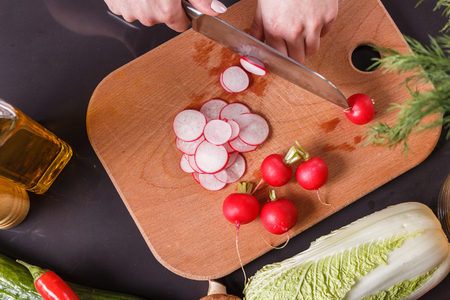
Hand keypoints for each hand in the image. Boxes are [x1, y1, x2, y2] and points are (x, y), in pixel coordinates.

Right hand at [104, 0, 226, 31]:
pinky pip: (126, 6)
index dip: (182, 12)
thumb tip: (216, 10)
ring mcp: (128, 11)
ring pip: (143, 13)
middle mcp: (147, 16)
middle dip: (163, 5)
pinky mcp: (114, 5)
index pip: (181, 25)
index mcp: (166, 12)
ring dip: (145, 2)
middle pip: (162, 19)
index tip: (179, 1)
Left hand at [250, 0, 337, 63]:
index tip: (283, 53)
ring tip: (302, 32)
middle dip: (295, 54)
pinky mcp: (329, 16)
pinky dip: (320, 29)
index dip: (282, 57)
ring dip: (307, 45)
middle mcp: (295, 31)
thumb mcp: (262, 9)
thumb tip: (252, 49)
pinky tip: (312, 18)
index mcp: (276, 30)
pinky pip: (325, 33)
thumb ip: (257, 31)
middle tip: (292, 43)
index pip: (281, 59)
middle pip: (298, 59)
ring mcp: (314, 25)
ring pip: (313, 49)